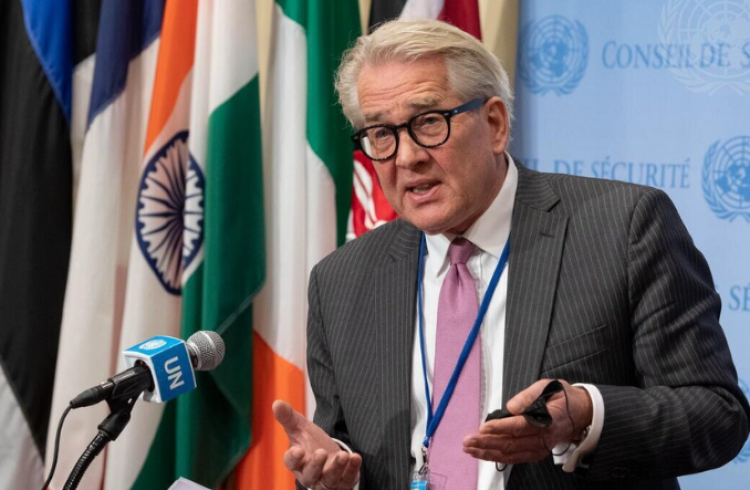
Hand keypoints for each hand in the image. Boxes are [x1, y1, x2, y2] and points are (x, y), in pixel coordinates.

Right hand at [273, 400, 361, 489]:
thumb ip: (288, 417)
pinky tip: (355, 457)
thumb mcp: (299, 428)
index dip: (293, 458)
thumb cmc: (310, 443)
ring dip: (336, 468)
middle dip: (316, 465)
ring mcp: (327, 480)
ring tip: (343, 455)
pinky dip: (352, 469)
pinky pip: (347, 479)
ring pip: (330, 479)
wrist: (330, 455)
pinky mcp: (343, 481)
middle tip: (321, 452)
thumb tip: (276, 403)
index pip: (291, 462)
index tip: (297, 450)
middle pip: (310, 474)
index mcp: (297, 462)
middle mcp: (310, 474)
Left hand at [462, 379, 592, 464]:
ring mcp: (540, 448)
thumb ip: (529, 395)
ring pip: (510, 454)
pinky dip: (497, 457)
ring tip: (469, 448)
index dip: (500, 428)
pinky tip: (482, 453)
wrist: (580, 413)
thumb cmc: (562, 397)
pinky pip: (514, 458)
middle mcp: (544, 438)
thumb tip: (511, 407)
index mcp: (548, 420)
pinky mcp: (536, 453)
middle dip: (487, 443)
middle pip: (511, 444)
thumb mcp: (548, 386)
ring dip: (487, 452)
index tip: (483, 427)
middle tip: (468, 441)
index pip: (520, 427)